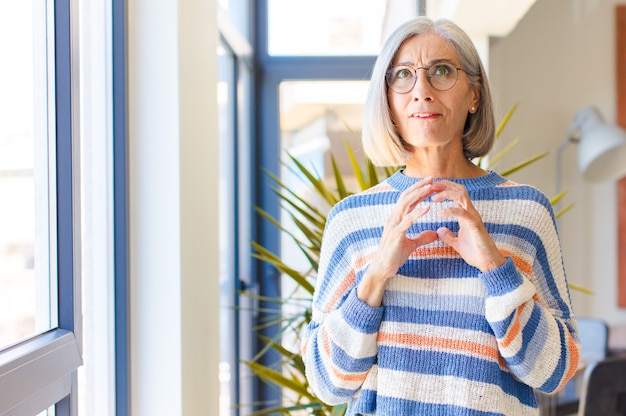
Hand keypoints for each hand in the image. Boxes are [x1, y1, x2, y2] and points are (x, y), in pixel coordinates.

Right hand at [357, 177, 438, 305]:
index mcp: (397, 219)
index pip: (408, 199)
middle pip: (406, 197)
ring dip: (419, 194)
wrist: (382, 269)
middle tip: (432, 178)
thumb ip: (422, 238)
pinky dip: (418, 212)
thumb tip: (434, 234)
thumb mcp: (412, 245)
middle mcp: (394, 218)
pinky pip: (408, 220)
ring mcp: (394, 225)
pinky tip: (428, 208)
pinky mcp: (396, 234)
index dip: (419, 190)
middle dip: (419, 187)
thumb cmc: (394, 256)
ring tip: (431, 187)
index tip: (431, 183)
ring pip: (406, 204)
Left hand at [430, 180, 505, 271]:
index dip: (443, 188)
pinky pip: (463, 213)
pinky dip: (450, 210)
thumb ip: (448, 236)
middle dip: (444, 185)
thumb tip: (440, 230)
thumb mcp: (457, 243)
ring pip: (462, 196)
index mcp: (465, 215)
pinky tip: (440, 213)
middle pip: (459, 189)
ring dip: (446, 193)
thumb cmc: (476, 253)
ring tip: (433, 198)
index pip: (456, 194)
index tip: (430, 189)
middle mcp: (470, 212)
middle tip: (430, 186)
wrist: (488, 264)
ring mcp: (474, 217)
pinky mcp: (475, 225)